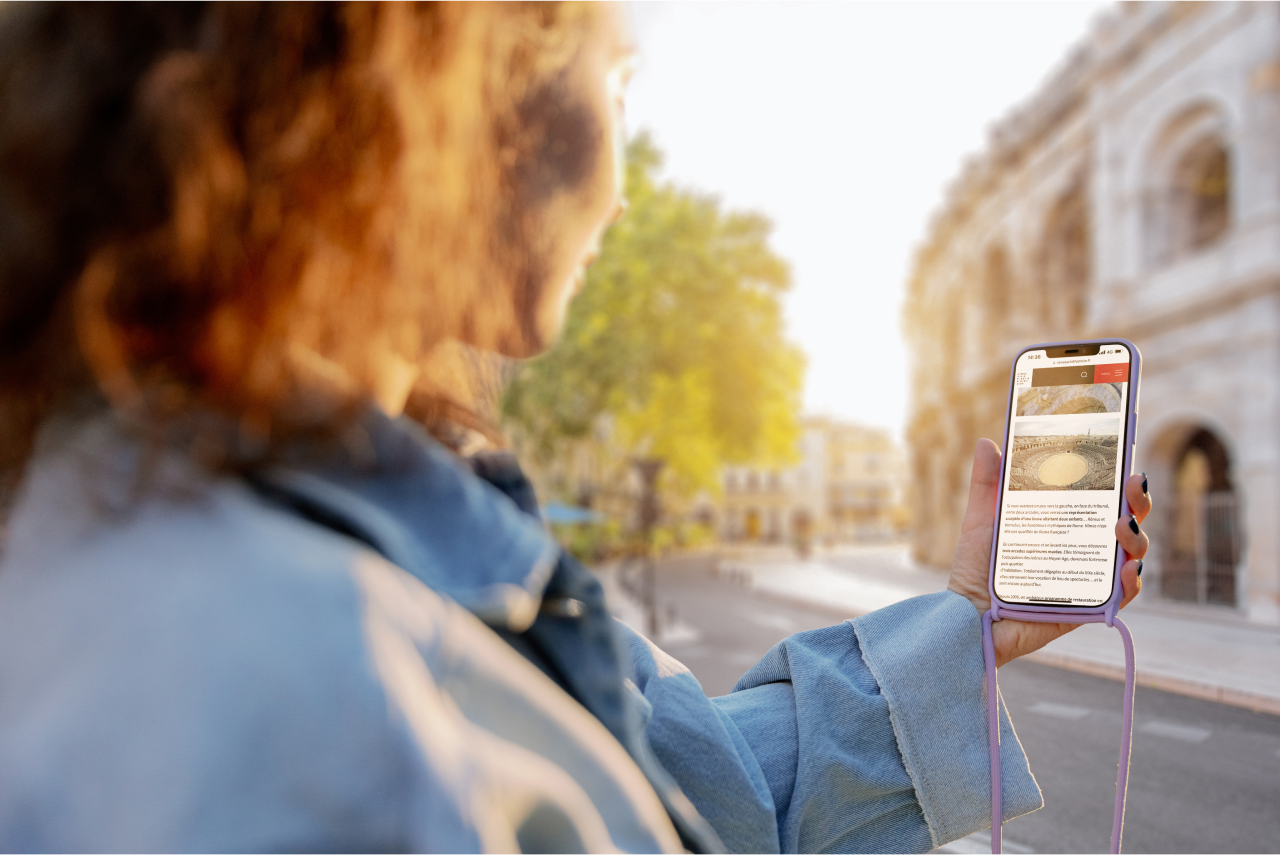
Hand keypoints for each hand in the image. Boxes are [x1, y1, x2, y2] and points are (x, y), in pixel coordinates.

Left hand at [946, 439, 1150, 667]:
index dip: (1118, 478)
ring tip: (1123, 525)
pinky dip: (1131, 582)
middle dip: (1137, 500)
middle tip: (1133, 484)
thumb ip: (986, 483)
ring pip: (1130, 554)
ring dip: (1136, 537)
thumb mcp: (981, 521)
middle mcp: (1082, 548)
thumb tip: (987, 443)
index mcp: (1063, 524)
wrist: (968, 617)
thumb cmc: (976, 570)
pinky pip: (1121, 596)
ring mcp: (1089, 577)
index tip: (1124, 457)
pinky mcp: (1089, 607)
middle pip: (1125, 521)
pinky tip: (1127, 569)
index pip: (1101, 496)